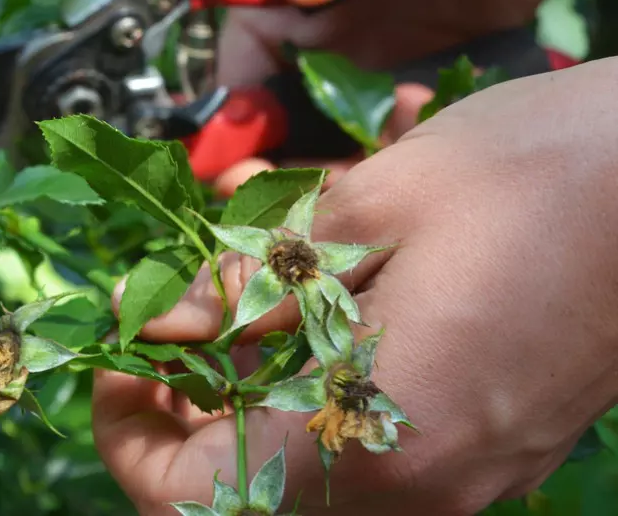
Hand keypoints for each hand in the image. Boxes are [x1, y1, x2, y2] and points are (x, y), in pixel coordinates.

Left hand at [92, 58, 617, 514]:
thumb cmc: (534, 173)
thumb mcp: (367, 208)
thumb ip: (253, 282)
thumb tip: (162, 322)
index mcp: (381, 434)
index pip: (194, 501)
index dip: (129, 435)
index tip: (121, 352)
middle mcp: (423, 482)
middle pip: (245, 492)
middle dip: (185, 407)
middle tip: (170, 315)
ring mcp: (464, 470)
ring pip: (305, 468)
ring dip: (248, 395)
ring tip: (240, 299)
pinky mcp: (489, 440)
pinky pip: (367, 443)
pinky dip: (311, 392)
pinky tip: (314, 310)